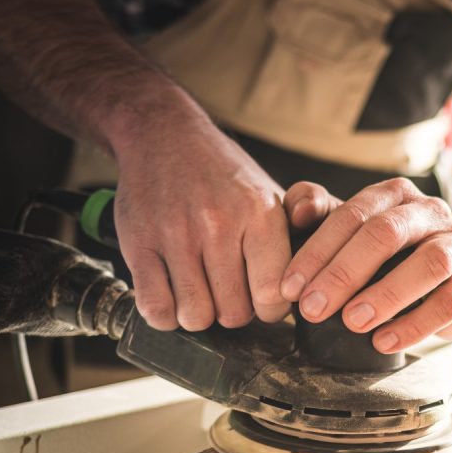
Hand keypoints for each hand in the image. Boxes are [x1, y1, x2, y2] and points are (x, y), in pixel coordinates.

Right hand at [111, 104, 290, 330]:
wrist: (165, 136)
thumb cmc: (225, 177)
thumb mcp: (272, 194)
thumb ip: (300, 232)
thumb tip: (313, 279)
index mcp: (260, 213)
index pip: (274, 295)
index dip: (270, 310)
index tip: (262, 301)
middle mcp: (219, 223)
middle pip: (234, 313)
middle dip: (233, 312)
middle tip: (228, 291)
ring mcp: (176, 234)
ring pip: (195, 316)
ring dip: (199, 314)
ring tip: (201, 292)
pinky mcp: (139, 243)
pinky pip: (155, 308)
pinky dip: (165, 314)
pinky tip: (173, 296)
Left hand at [279, 178, 451, 352]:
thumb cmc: (391, 253)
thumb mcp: (352, 229)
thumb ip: (318, 210)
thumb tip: (297, 210)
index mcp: (394, 194)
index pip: (352, 214)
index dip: (317, 251)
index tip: (290, 287)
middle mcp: (430, 211)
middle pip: (388, 233)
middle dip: (345, 272)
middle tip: (314, 308)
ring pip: (429, 264)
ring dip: (387, 295)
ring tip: (352, 323)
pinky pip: (450, 302)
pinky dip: (415, 325)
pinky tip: (385, 342)